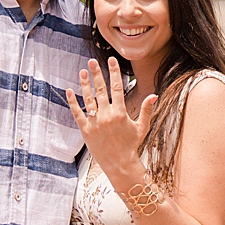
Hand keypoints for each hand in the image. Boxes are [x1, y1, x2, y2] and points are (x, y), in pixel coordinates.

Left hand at [66, 59, 158, 185]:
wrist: (119, 164)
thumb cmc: (131, 146)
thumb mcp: (142, 127)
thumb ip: (146, 110)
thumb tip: (154, 95)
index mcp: (120, 113)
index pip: (117, 87)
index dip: (114, 72)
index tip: (111, 61)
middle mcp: (106, 116)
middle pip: (101, 90)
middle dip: (97, 73)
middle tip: (92, 61)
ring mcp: (94, 123)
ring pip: (88, 99)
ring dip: (85, 84)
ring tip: (83, 72)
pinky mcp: (85, 130)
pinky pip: (77, 113)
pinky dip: (73, 102)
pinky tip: (70, 91)